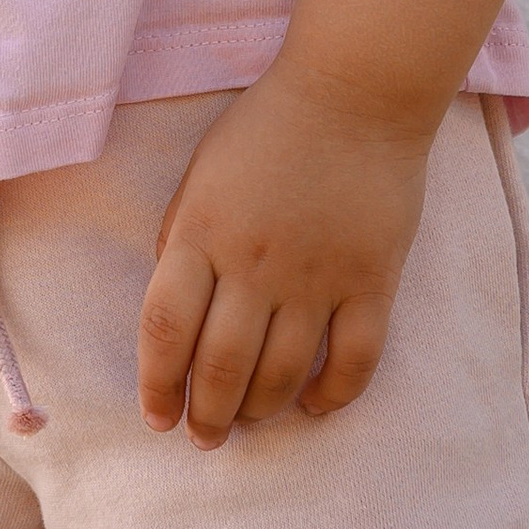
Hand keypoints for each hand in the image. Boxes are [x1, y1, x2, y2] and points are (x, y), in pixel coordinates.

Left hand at [138, 64, 432, 449]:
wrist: (353, 92)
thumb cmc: (267, 129)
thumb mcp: (200, 175)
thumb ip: (182, 240)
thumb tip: (173, 314)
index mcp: (201, 231)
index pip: (165, 328)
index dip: (156, 384)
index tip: (156, 417)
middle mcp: (254, 262)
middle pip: (221, 366)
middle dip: (206, 416)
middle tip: (204, 436)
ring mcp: (316, 275)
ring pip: (282, 375)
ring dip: (259, 412)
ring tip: (248, 421)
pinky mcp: (372, 280)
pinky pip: (354, 360)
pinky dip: (332, 395)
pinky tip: (313, 405)